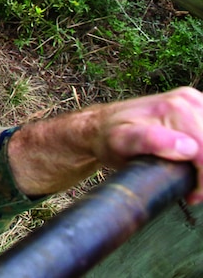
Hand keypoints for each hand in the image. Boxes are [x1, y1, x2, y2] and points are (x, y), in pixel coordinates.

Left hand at [9, 87, 202, 203]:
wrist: (102, 125)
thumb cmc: (110, 137)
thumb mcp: (121, 142)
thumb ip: (151, 142)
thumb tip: (188, 147)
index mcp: (175, 108)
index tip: (193, 195)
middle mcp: (187, 100)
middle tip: (193, 191)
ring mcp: (193, 101)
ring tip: (193, 179)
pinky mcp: (196, 106)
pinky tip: (196, 163)